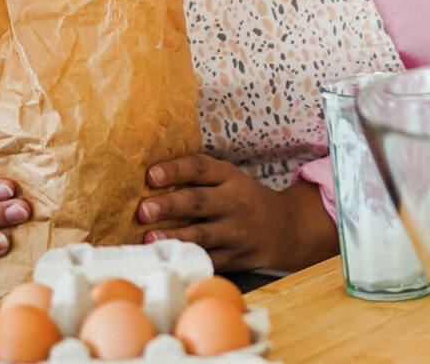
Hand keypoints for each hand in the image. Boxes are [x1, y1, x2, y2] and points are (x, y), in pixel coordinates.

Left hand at [140, 156, 337, 271]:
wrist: (285, 228)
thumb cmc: (243, 200)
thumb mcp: (229, 180)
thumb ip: (198, 178)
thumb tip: (147, 178)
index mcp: (230, 178)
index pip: (201, 168)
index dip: (176, 170)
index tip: (151, 175)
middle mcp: (235, 202)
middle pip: (200, 202)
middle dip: (170, 205)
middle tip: (144, 210)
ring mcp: (236, 232)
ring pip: (203, 235)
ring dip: (175, 237)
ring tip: (149, 239)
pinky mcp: (235, 257)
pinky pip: (209, 260)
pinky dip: (187, 260)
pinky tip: (168, 260)